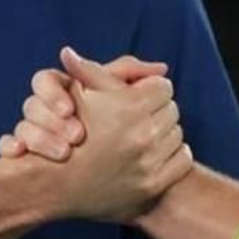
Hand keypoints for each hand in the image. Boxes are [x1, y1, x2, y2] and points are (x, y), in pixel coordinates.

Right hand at [4, 49, 190, 221]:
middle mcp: (142, 135)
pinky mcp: (153, 185)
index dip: (150, 89)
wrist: (56, 185)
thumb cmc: (64, 133)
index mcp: (128, 107)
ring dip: (164, 133)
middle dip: (157, 111)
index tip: (139, 96)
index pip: (163, 86)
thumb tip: (90, 53)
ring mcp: (149, 162)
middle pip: (172, 109)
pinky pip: (183, 159)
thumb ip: (93, 70)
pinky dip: (172, 156)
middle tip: (140, 118)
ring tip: (143, 137)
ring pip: (177, 134)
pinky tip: (153, 155)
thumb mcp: (77, 95)